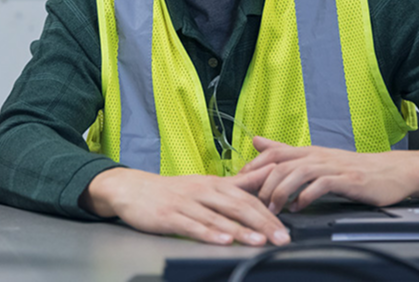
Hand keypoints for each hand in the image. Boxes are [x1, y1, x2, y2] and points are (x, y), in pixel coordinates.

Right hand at [80, 166, 289, 245]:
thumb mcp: (204, 183)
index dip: (269, 212)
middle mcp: (202, 191)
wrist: (131, 189)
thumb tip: (265, 176)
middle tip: (282, 237)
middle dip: (262, 223)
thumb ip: (235, 184)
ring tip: (259, 241)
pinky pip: (192, 225)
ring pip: (217, 216)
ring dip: (240, 229)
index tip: (287, 227)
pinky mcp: (169, 216)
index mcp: (213, 183)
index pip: (247, 197)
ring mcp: (185, 203)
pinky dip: (209, 233)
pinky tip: (222, 240)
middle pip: (237, 206)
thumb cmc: (170, 190)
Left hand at [241, 136, 418, 213]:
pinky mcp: (346, 179)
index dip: (254, 165)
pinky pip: (320, 185)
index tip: (241, 181)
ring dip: (281, 191)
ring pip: (297, 173)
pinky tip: (298, 207)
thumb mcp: (317, 157)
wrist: (392, 171)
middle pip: (280, 164)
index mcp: (308, 152)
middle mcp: (317, 156)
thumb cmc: (352, 168)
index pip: (274, 152)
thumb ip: (286, 151)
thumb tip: (256, 141)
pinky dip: (305, 196)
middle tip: (254, 201)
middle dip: (263, 183)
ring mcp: (331, 166)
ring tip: (273, 208)